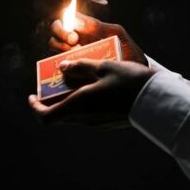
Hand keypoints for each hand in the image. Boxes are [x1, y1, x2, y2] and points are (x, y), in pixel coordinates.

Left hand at [28, 58, 155, 127]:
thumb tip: (62, 66)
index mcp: (78, 105)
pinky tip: (93, 86)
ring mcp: (96, 123)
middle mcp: (84, 118)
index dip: (35, 107)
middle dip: (52, 99)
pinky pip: (86, 114)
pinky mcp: (106, 122)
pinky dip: (82, 102)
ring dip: (68, 99)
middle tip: (56, 80)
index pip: (45, 117)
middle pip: (58, 115)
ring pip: (73, 114)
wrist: (156, 99)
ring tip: (77, 78)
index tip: (33, 95)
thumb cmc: (129, 81)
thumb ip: (80, 66)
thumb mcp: (103, 66)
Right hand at [49, 12, 147, 66]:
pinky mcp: (72, 71)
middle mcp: (77, 40)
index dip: (66, 20)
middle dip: (61, 32)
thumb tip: (77, 21)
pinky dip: (62, 62)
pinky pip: (58, 64)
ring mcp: (73, 55)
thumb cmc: (127, 49)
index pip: (66, 18)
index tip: (75, 26)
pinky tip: (75, 65)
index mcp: (86, 29)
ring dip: (60, 46)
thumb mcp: (116, 34)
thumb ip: (99, 26)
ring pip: (54, 45)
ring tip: (76, 52)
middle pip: (56, 30)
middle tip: (74, 40)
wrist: (134, 74)